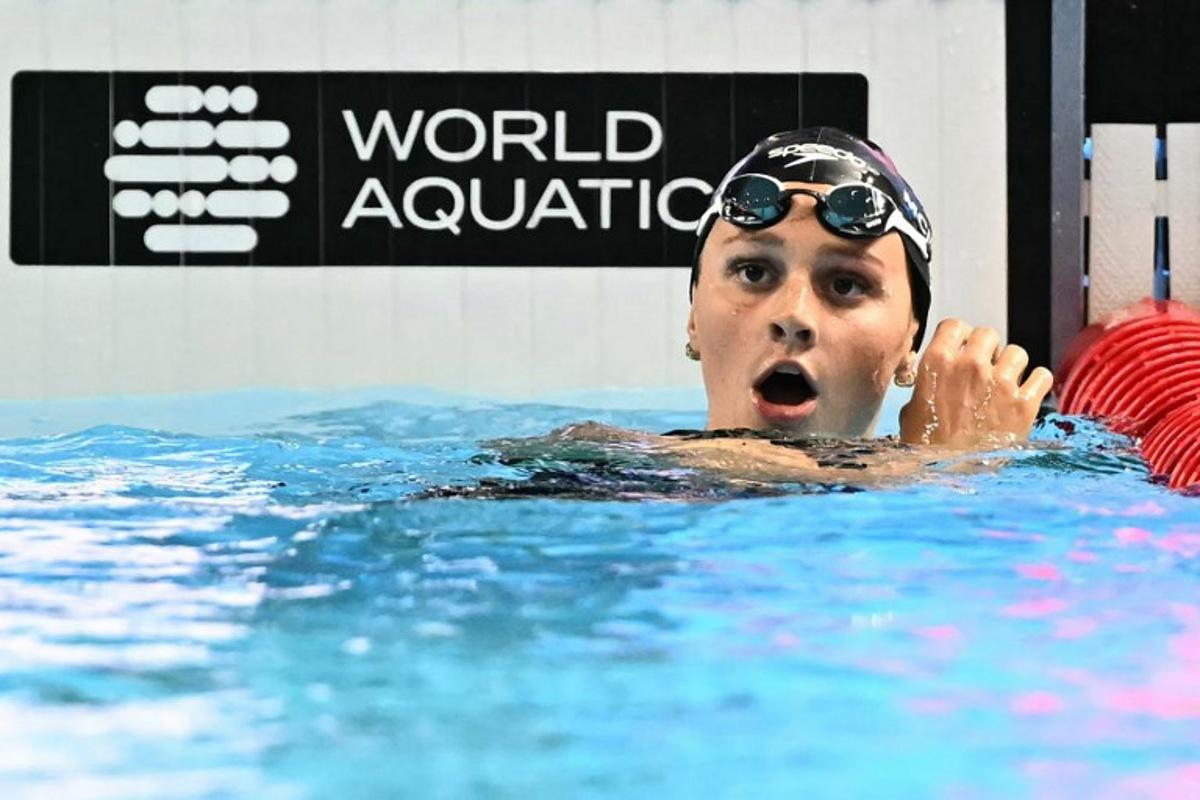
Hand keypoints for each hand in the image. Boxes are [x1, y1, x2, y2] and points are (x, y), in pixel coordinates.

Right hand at [899, 319, 1053, 447]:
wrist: (948, 474)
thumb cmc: (924, 445)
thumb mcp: (911, 408)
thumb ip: (928, 383)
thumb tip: (936, 376)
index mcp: (937, 362)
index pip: (955, 325)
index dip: (959, 336)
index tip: (961, 346)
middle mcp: (970, 365)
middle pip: (987, 334)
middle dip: (986, 348)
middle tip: (983, 365)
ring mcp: (1000, 383)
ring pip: (1017, 352)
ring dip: (1011, 364)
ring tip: (1004, 381)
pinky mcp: (1024, 404)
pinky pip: (1042, 375)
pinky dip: (1036, 382)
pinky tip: (1026, 391)